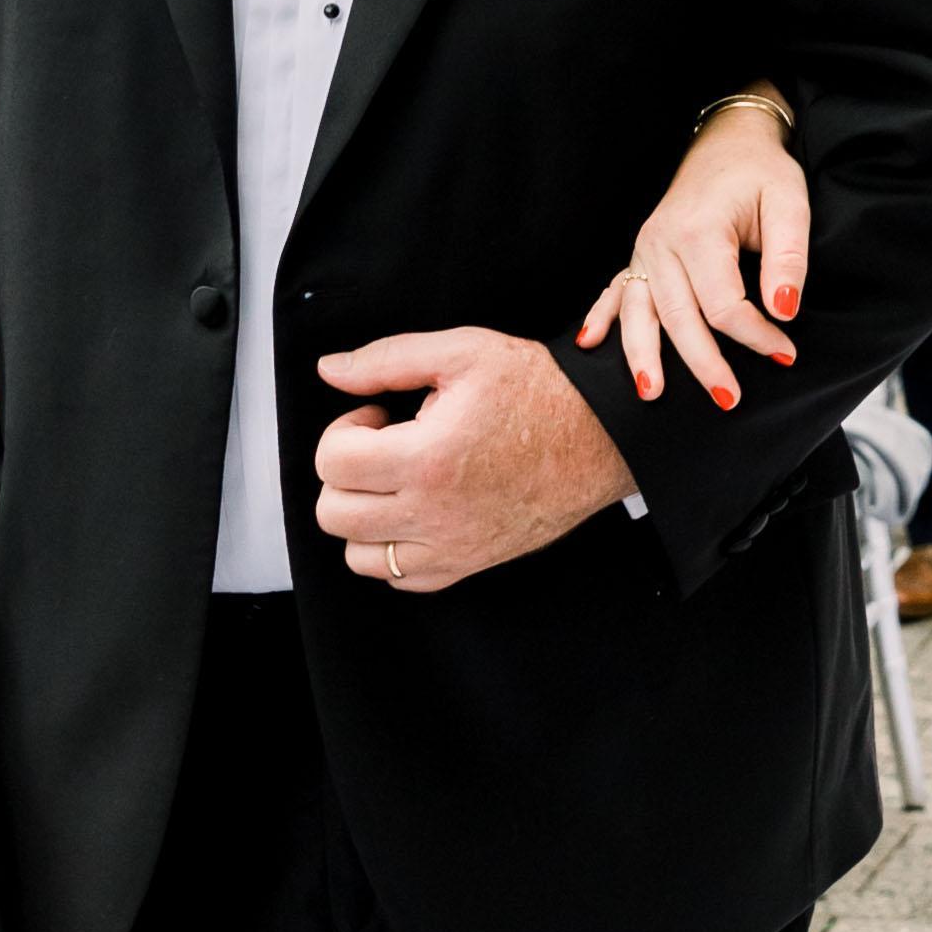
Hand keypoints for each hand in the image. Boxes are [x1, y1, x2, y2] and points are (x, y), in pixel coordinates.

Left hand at [310, 326, 634, 590]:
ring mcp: (451, 547)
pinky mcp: (468, 564)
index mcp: (428, 458)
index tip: (376, 416)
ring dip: (362, 515)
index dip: (344, 429)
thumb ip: (386, 359)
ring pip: (358, 555)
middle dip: (345, 473)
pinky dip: (392, 550)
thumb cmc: (539, 390)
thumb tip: (330, 370)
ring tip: (395, 481)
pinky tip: (414, 511)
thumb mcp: (463, 352)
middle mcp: (434, 513)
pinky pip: (400, 578)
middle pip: (334, 513)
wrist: (601, 435)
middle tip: (382, 446)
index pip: (333, 462)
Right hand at [582, 93, 810, 403]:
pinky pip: (615, 290)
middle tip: (730, 400)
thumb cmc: (761, 172)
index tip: (786, 353)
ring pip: (639, 312)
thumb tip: (783, 309)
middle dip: (704, 364)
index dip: (756, 336)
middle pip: (679, 318)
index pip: (724, 304)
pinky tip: (589, 343)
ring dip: (642, 354)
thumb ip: (789, 258)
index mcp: (699, 231)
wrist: (728, 140)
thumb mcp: (790, 204)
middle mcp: (662, 242)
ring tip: (652, 393)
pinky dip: (601, 317)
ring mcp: (645, 249)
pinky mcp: (641, 254)